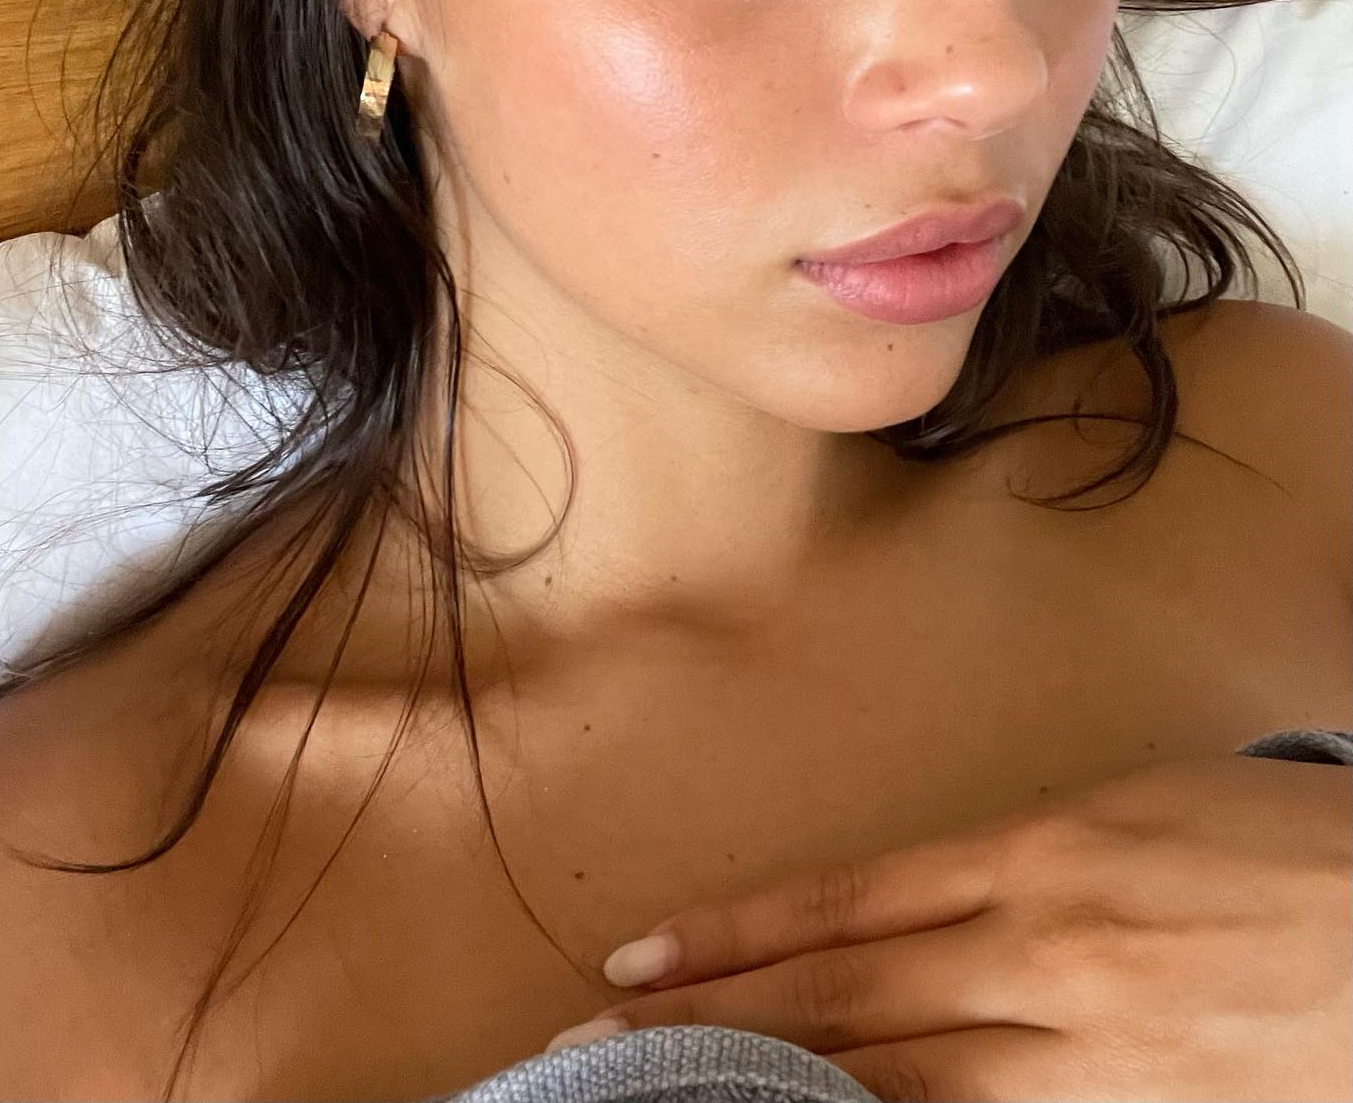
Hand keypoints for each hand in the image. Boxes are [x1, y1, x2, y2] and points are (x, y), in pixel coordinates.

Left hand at [547, 754, 1351, 1100]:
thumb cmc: (1295, 845)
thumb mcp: (1146, 809)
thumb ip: (1032, 856)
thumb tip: (939, 901)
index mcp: (1037, 852)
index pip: (843, 900)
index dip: (734, 932)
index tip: (638, 958)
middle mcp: (1040, 950)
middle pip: (843, 994)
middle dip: (715, 1017)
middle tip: (599, 1043)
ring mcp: (1089, 1053)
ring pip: (899, 1080)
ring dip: (779, 1088)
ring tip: (673, 1097)